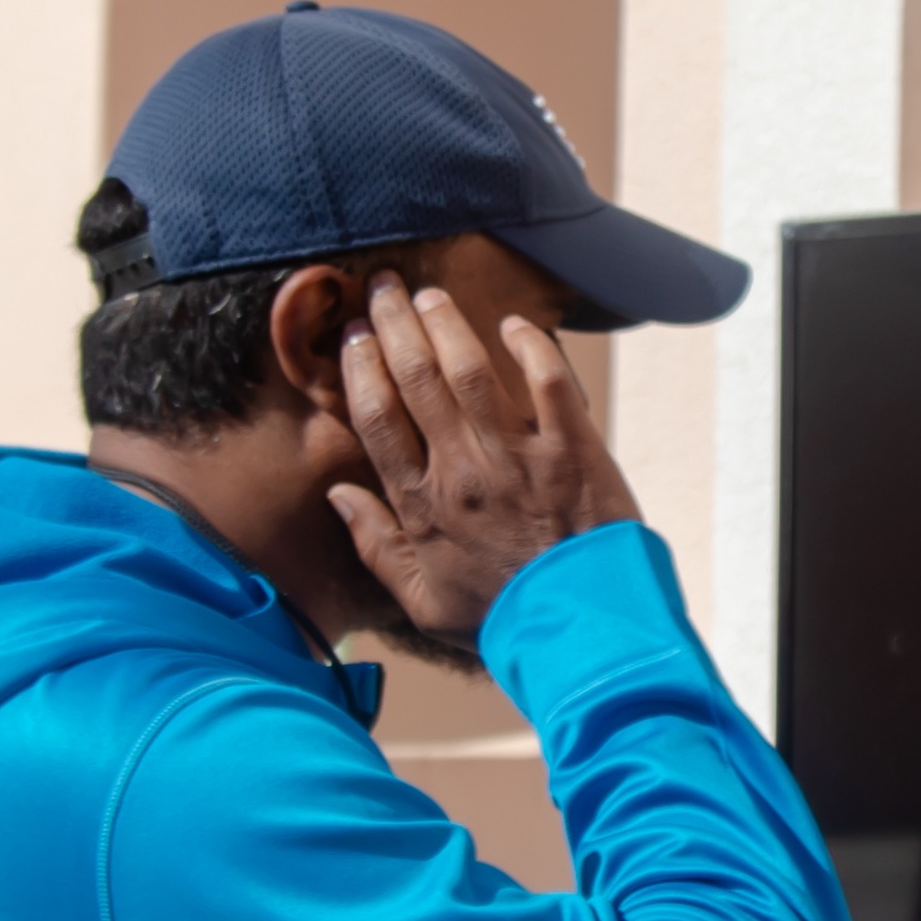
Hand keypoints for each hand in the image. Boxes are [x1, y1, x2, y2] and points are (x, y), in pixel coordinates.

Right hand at [328, 278, 644, 644]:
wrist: (581, 632)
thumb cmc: (501, 620)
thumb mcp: (422, 602)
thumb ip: (375, 547)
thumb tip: (339, 496)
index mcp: (422, 506)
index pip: (377, 418)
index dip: (360, 368)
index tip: (353, 336)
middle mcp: (462, 472)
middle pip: (415, 379)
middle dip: (394, 324)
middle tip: (384, 287)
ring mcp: (519, 458)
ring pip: (470, 371)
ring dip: (446, 324)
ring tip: (430, 295)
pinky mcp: (572, 450)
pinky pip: (549, 381)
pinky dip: (531, 345)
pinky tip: (512, 324)